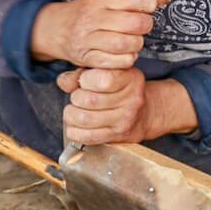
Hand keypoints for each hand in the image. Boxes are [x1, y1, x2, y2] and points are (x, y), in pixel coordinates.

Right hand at [30, 0, 172, 69]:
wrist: (57, 28)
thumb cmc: (91, 9)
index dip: (148, 3)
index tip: (147, 6)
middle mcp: (92, 18)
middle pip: (134, 23)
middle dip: (145, 25)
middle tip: (141, 26)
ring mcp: (88, 40)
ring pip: (127, 44)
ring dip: (137, 43)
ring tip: (133, 39)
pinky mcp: (88, 59)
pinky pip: (118, 63)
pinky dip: (127, 59)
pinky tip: (124, 52)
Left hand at [57, 68, 197, 145]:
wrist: (145, 113)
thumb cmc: (122, 90)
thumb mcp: (108, 72)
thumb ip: (82, 73)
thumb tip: (64, 81)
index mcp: (131, 79)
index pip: (102, 79)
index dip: (85, 79)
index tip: (84, 81)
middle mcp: (131, 100)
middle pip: (88, 100)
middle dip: (75, 97)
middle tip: (78, 97)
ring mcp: (125, 120)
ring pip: (84, 119)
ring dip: (71, 114)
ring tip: (74, 110)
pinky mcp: (117, 136)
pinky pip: (87, 136)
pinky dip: (74, 131)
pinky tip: (75, 125)